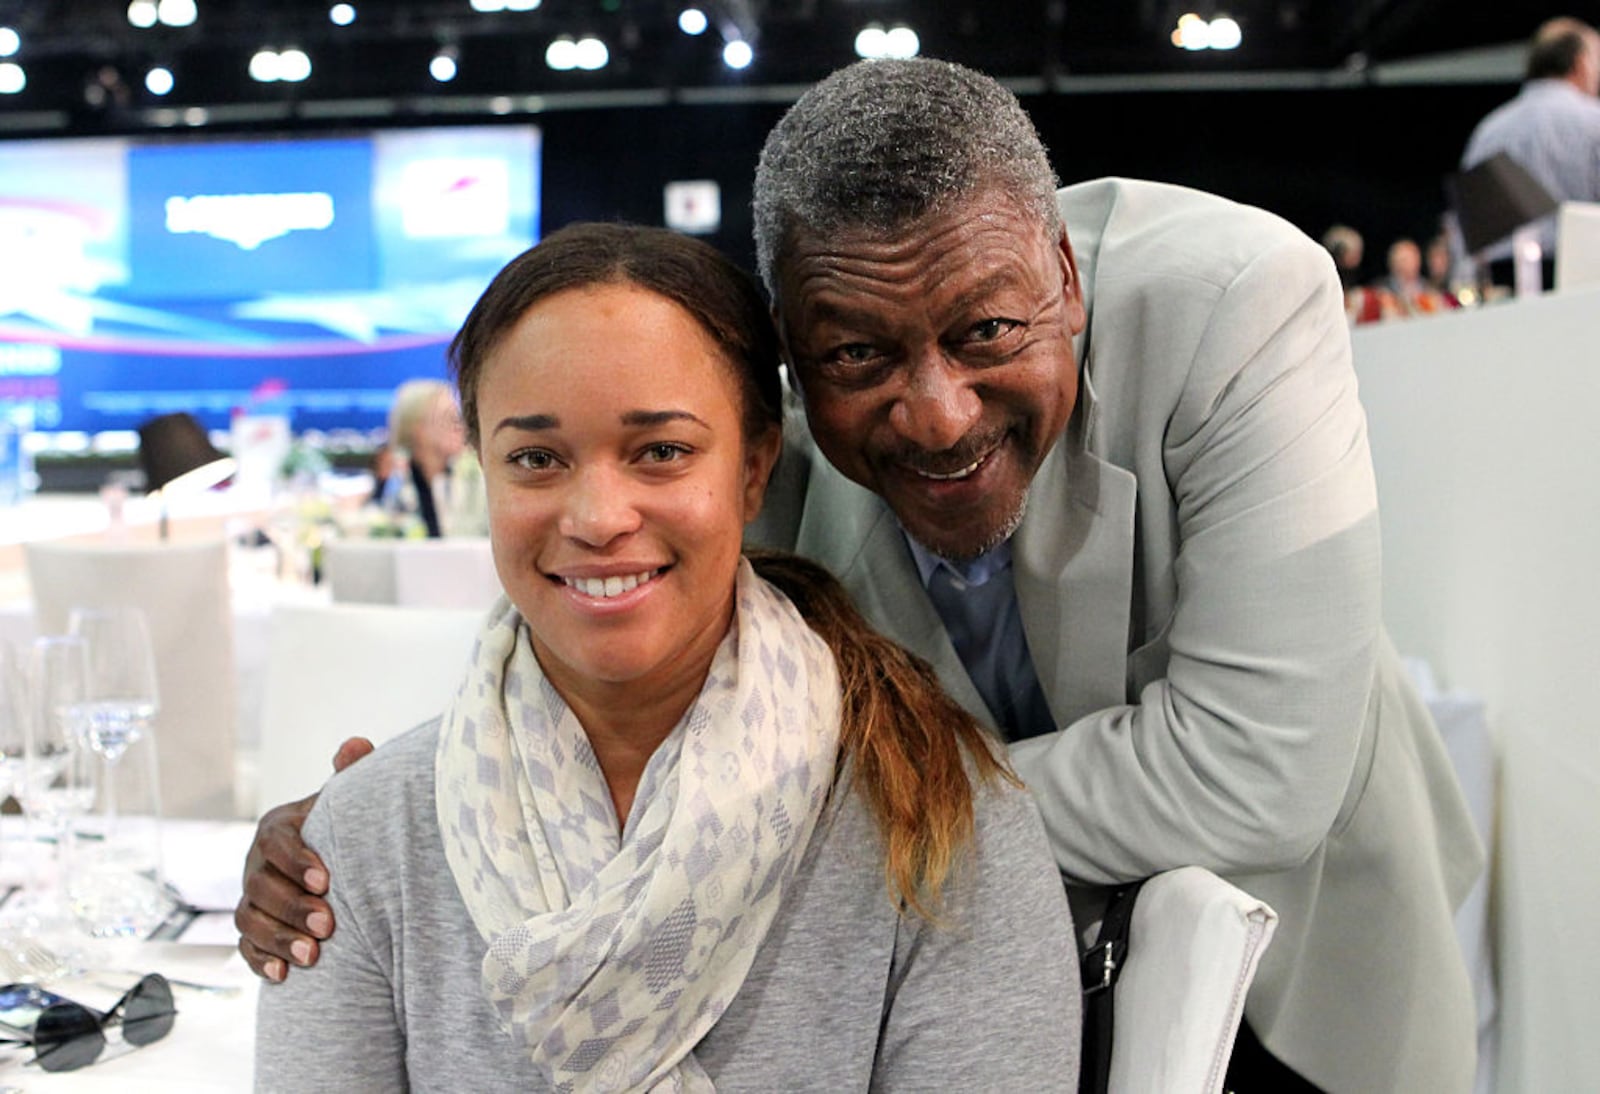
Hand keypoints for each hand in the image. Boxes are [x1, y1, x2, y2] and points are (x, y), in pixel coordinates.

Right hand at [235, 737, 373, 980]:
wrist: (328, 863)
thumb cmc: (339, 828)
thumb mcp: (342, 803)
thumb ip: (351, 776)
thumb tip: (357, 745)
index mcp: (277, 828)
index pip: (277, 842)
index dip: (297, 861)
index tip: (326, 879)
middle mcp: (256, 863)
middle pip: (261, 887)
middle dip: (292, 908)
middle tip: (329, 924)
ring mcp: (251, 897)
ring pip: (250, 921)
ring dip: (280, 939)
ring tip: (314, 957)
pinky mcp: (252, 929)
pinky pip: (245, 948)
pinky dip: (261, 962)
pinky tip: (284, 977)